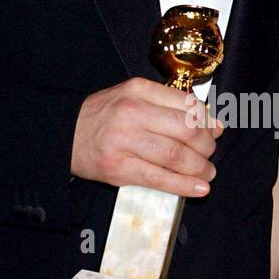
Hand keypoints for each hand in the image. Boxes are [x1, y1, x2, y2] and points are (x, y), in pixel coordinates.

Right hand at [70, 76, 223, 197]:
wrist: (64, 134)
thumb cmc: (104, 116)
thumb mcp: (134, 98)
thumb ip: (171, 106)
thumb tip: (213, 124)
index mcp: (138, 90)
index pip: (188, 105)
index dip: (208, 121)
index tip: (215, 131)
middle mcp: (132, 112)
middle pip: (187, 131)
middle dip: (207, 146)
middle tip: (209, 154)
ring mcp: (124, 141)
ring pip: (177, 156)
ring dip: (199, 168)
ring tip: (206, 173)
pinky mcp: (118, 168)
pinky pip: (159, 179)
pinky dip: (184, 185)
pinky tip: (199, 188)